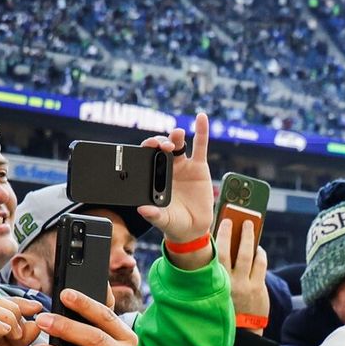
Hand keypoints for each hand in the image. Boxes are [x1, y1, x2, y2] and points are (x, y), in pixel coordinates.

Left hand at [137, 115, 215, 268]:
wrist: (193, 227)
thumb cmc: (173, 222)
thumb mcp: (162, 219)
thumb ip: (154, 214)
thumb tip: (143, 209)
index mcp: (153, 175)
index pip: (147, 156)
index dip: (147, 148)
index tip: (149, 146)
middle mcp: (167, 167)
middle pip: (162, 147)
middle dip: (161, 142)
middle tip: (163, 146)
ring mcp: (183, 165)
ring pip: (179, 144)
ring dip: (176, 136)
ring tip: (177, 135)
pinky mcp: (199, 167)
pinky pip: (201, 146)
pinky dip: (202, 131)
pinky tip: (201, 118)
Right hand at [216, 216, 270, 322]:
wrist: (243, 331)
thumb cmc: (226, 307)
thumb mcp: (214, 292)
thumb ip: (214, 274)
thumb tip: (217, 249)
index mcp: (213, 282)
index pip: (212, 256)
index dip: (214, 239)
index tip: (214, 226)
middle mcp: (228, 282)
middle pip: (229, 251)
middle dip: (230, 233)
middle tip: (232, 219)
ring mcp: (245, 285)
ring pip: (247, 255)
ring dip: (248, 238)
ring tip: (249, 226)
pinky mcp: (258, 288)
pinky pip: (261, 265)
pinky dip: (260, 254)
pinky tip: (258, 249)